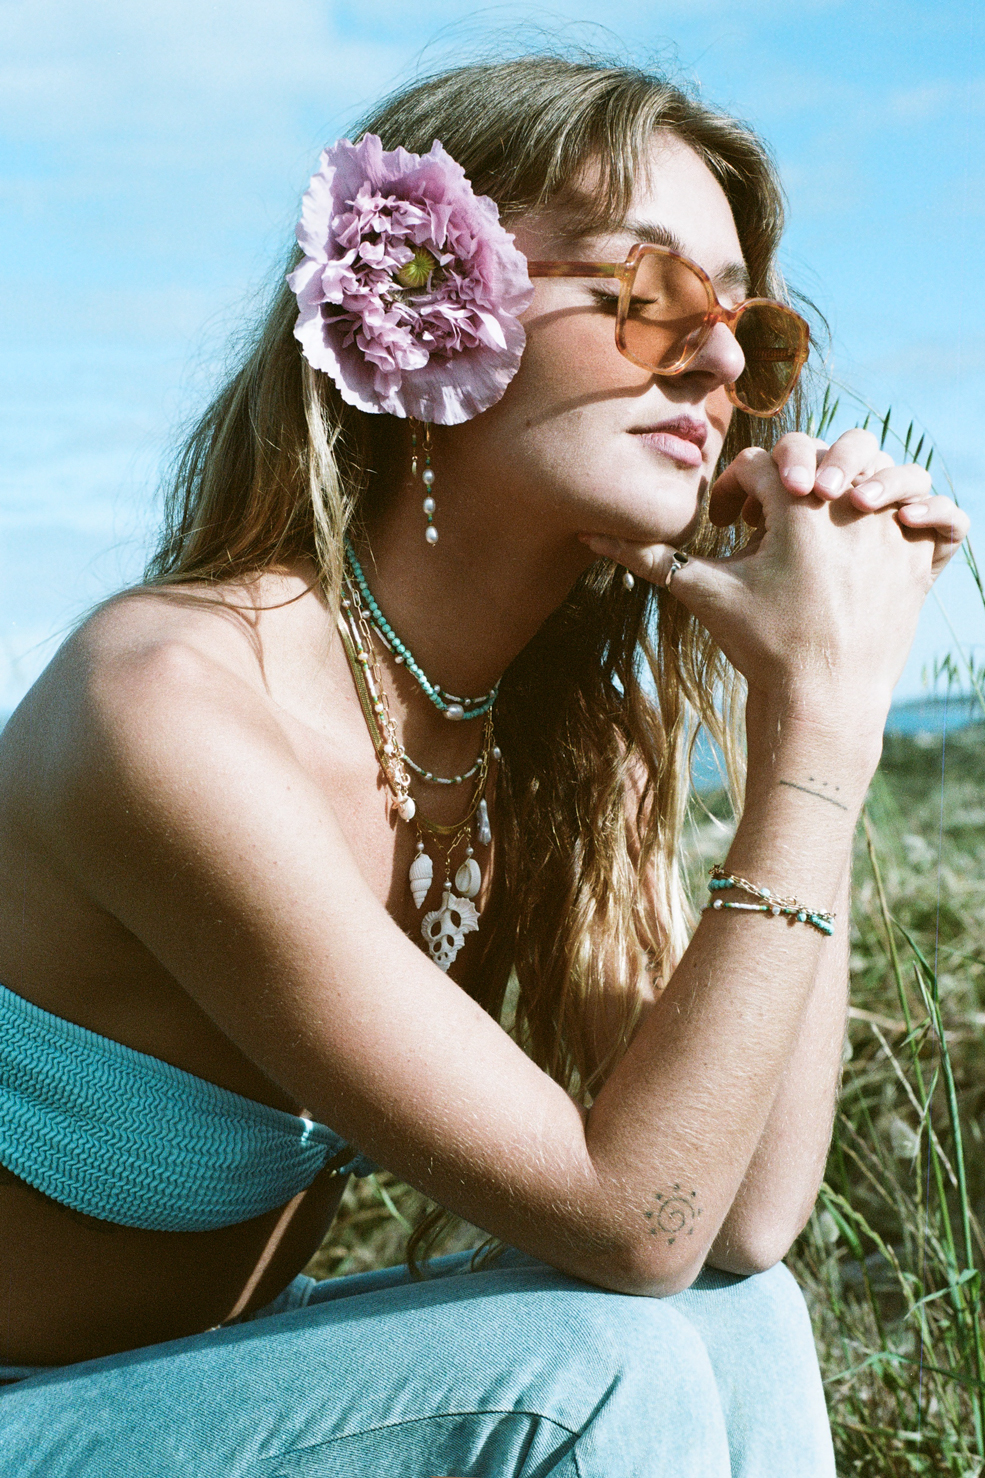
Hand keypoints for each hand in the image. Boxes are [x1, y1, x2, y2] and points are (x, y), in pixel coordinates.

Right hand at [580, 448, 968, 727]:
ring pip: (891, 471)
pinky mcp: (922, 563)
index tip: (726, 524)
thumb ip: (650, 558)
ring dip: (861, 484)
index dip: (735, 489)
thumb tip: (588, 534)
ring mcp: (893, 533)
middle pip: (828, 450)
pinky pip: (941, 518)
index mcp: (799, 506)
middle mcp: (852, 508)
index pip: (764, 464)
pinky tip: (889, 533)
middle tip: (776, 520)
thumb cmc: (761, 647)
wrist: (821, 705)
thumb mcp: (704, 595)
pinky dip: (924, 515)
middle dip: (797, 475)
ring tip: (831, 521)